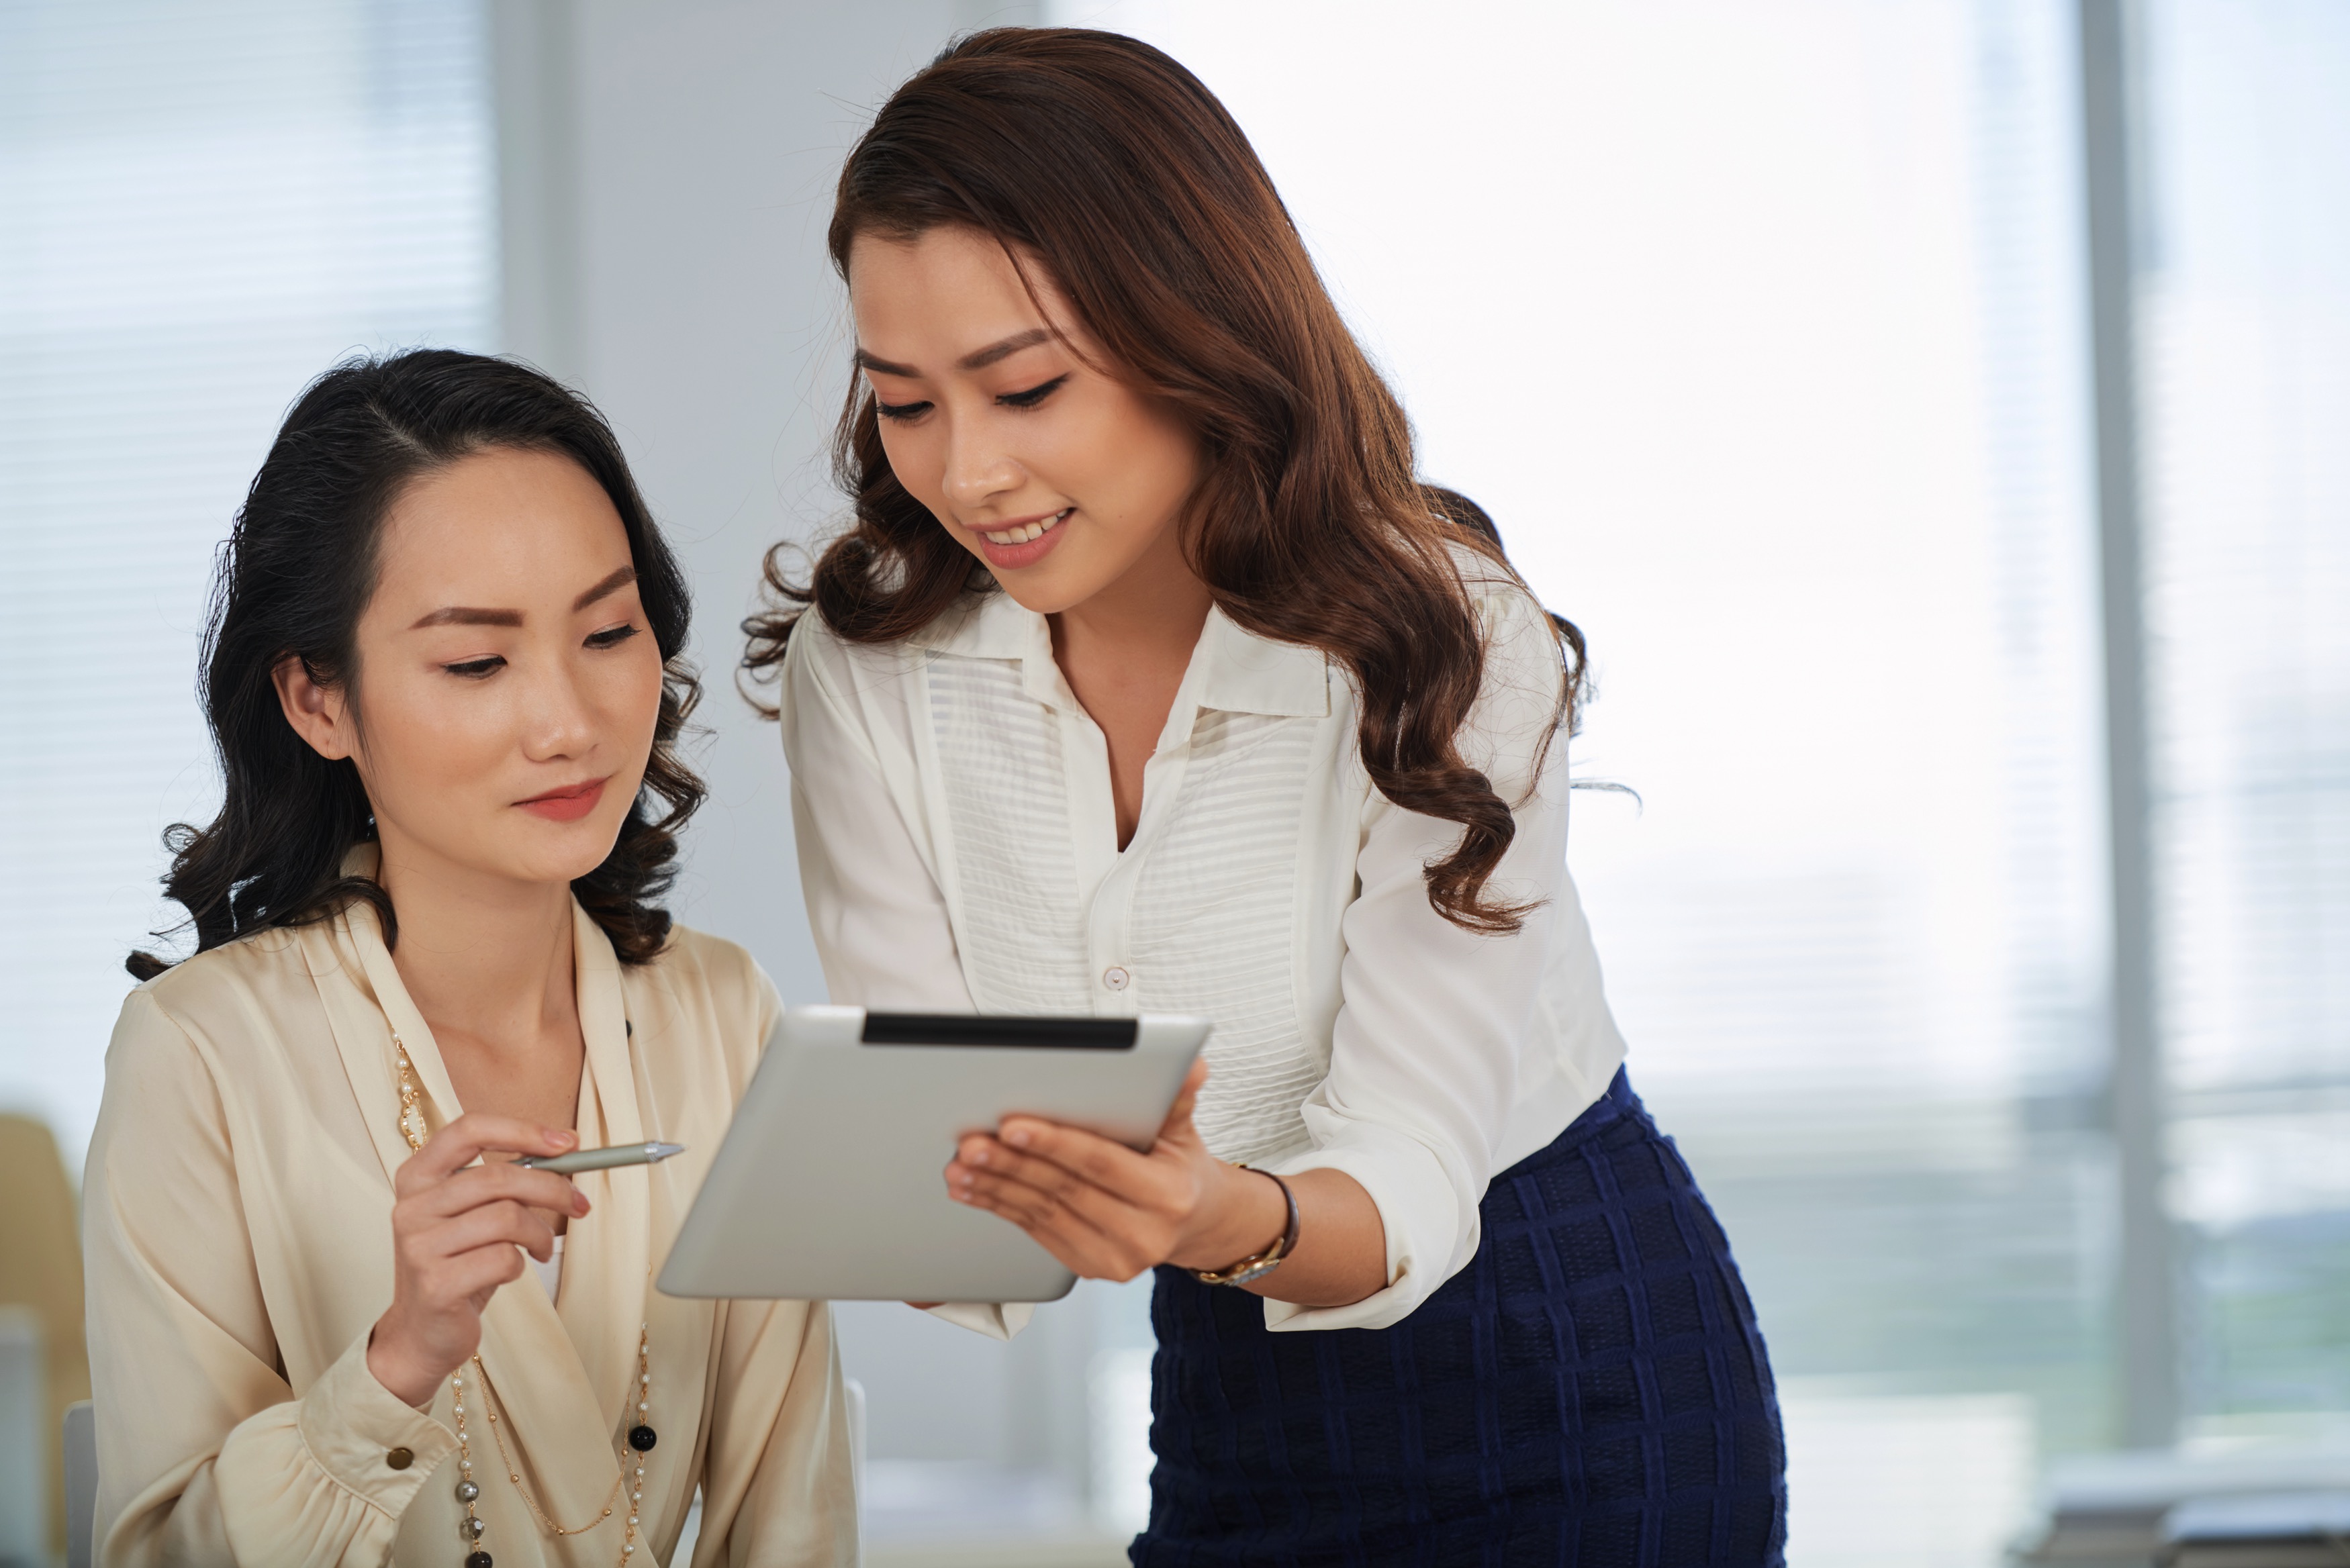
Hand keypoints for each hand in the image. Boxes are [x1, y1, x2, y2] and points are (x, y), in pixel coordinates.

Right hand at [366, 1114, 586, 1408]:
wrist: (421, 1332)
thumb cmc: (456, 1265)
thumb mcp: (472, 1214)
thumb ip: (503, 1182)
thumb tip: (567, 1149)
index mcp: (417, 1177)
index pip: (469, 1130)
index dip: (522, 1130)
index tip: (568, 1142)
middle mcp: (411, 1207)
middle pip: (498, 1177)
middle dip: (552, 1189)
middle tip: (579, 1203)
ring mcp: (419, 1247)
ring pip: (507, 1218)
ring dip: (540, 1233)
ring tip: (541, 1247)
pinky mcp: (436, 1285)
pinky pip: (503, 1259)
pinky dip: (521, 1264)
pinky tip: (511, 1271)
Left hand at [943, 1061, 1287, 1281]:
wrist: (1191, 1223)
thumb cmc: (1180, 1170)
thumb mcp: (1183, 1132)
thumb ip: (1176, 1099)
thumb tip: (1190, 1065)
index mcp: (1167, 1195)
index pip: (1100, 1163)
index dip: (1054, 1144)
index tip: (1012, 1125)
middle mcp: (1142, 1234)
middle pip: (1063, 1190)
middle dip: (1012, 1164)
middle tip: (972, 1142)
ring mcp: (1114, 1258)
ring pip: (1042, 1213)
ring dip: (996, 1188)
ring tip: (962, 1165)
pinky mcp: (1088, 1267)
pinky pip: (1036, 1232)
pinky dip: (1001, 1207)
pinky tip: (974, 1189)